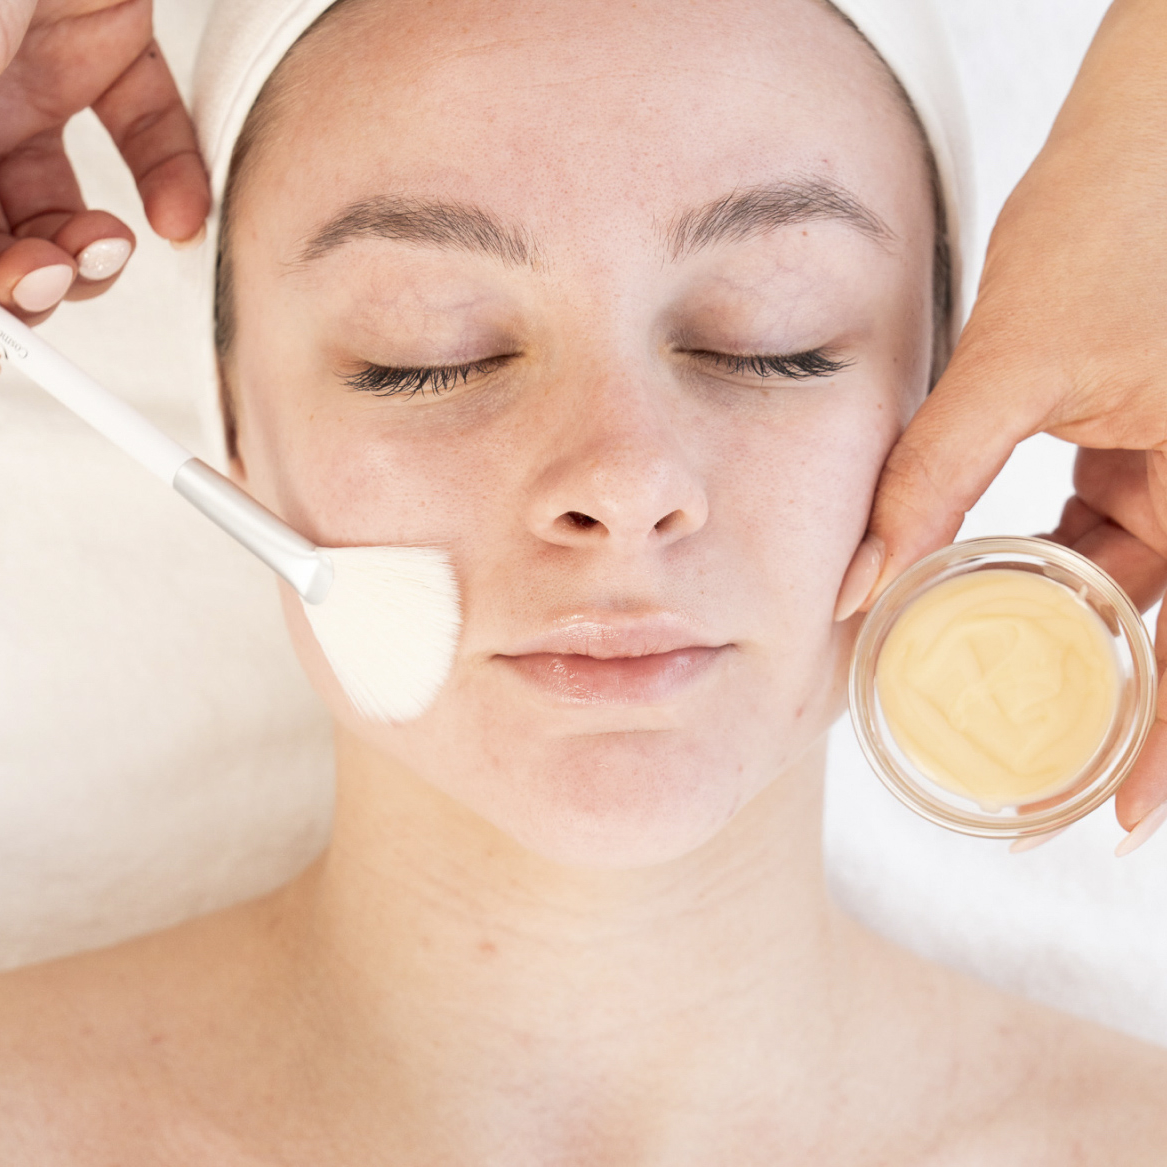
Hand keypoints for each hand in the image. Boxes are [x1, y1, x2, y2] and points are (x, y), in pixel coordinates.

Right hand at [0, 0, 209, 323]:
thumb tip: (1, 295)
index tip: (17, 325)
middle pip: (10, 232)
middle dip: (37, 277)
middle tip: (52, 279)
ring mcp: (33, 75)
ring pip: (72, 202)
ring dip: (96, 250)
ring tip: (110, 246)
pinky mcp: (108, 42)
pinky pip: (151, 131)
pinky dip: (174, 182)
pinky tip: (180, 221)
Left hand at [832, 0, 1166, 837]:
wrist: (1151, 116)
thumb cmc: (1118, 212)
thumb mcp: (1016, 361)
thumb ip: (933, 476)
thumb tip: (859, 585)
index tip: (1127, 821)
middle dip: (1112, 707)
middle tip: (1049, 784)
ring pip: (1127, 585)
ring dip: (1061, 638)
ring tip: (992, 700)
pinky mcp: (1143, 440)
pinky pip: (1106, 532)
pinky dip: (1051, 571)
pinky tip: (986, 602)